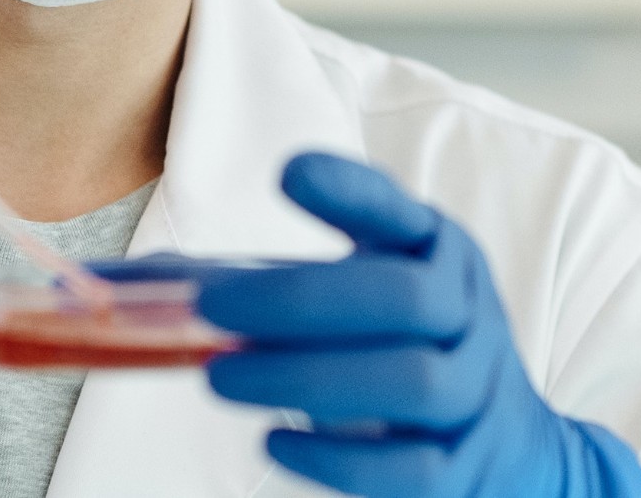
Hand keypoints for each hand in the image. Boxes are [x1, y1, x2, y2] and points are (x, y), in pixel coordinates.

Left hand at [195, 153, 640, 497]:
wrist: (514, 444)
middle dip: (302, 300)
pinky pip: (409, 469)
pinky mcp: (462, 467)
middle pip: (401, 298)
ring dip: (307, 375)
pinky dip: (337, 457)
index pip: (399, 211)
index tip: (287, 172)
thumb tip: (126, 285)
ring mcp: (472, 391)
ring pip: (409, 381)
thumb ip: (273, 279)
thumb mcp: (366, 290)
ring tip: (220, 376)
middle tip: (212, 307)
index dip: (349, 189)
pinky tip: (274, 440)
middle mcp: (464, 311)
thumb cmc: (405, 347)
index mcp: (436, 251)